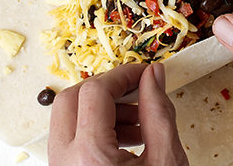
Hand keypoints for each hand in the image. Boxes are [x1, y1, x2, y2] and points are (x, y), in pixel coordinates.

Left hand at [48, 62, 187, 165]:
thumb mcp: (166, 160)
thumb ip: (159, 112)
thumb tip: (153, 76)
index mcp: (90, 156)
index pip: (96, 91)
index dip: (123, 74)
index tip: (144, 75)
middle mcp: (65, 163)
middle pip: (70, 99)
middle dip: (105, 88)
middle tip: (136, 89)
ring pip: (66, 120)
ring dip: (100, 109)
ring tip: (138, 120)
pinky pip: (69, 141)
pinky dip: (94, 130)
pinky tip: (126, 139)